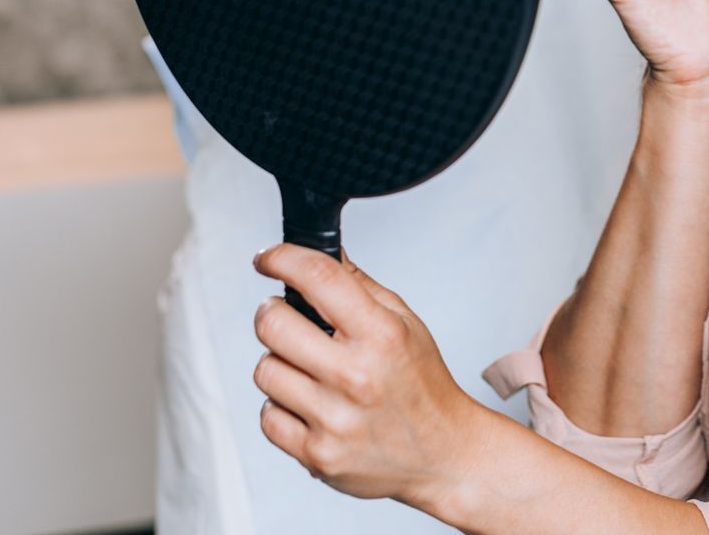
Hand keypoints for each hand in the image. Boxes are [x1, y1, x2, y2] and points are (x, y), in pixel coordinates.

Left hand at [251, 245, 496, 510]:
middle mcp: (357, 376)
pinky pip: (268, 417)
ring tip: (307, 369)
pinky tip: (310, 404)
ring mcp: (334, 419)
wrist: (443, 453)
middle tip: (284, 316)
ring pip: (265, 370)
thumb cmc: (423, 386)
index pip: (319, 278)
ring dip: (279, 363)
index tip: (266, 259)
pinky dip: (282, 407)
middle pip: (274, 324)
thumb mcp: (405, 324)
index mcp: (382, 335)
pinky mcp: (316, 455)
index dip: (282, 259)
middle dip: (272, 312)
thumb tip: (322, 253)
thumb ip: (359, 287)